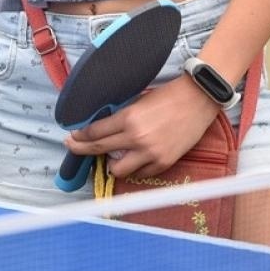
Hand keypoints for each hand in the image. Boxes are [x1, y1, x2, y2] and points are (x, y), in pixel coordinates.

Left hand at [63, 75, 219, 179]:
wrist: (197, 100)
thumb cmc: (168, 96)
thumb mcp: (138, 102)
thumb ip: (121, 117)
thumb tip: (102, 127)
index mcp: (128, 118)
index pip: (95, 133)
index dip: (80, 137)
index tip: (72, 138)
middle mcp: (136, 138)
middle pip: (99, 150)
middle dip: (82, 149)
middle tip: (73, 148)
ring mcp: (150, 153)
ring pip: (117, 170)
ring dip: (111, 164)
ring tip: (112, 157)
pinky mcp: (164, 162)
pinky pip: (140, 174)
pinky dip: (134, 168)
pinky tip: (133, 161)